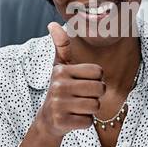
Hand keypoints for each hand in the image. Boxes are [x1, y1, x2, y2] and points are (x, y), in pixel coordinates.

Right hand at [33, 22, 105, 139]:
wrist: (48, 119)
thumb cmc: (61, 89)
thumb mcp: (60, 67)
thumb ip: (62, 46)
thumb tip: (53, 24)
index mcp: (62, 70)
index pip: (98, 72)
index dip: (96, 79)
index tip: (84, 83)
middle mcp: (58, 86)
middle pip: (99, 89)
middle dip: (96, 95)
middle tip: (83, 97)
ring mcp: (58, 104)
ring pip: (95, 106)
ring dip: (91, 109)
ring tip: (78, 107)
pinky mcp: (61, 122)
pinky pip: (88, 122)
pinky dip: (85, 122)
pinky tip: (74, 118)